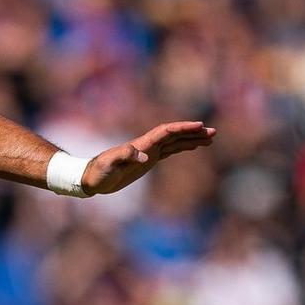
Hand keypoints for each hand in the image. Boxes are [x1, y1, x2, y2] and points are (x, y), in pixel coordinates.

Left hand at [82, 121, 216, 194]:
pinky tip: (192, 147)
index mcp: (142, 144)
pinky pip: (170, 151)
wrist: (90, 179)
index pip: (166, 132)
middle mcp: (147, 145)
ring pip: (175, 142)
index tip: (200, 126)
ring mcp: (148, 152)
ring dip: (191, 139)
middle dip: (193, 132)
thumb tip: (144, 157)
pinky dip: (182, 148)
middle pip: (174, 135)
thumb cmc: (98, 172)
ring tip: (210, 139)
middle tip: (213, 132)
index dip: (183, 128)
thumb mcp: (109, 164)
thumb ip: (124, 157)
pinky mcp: (148, 161)